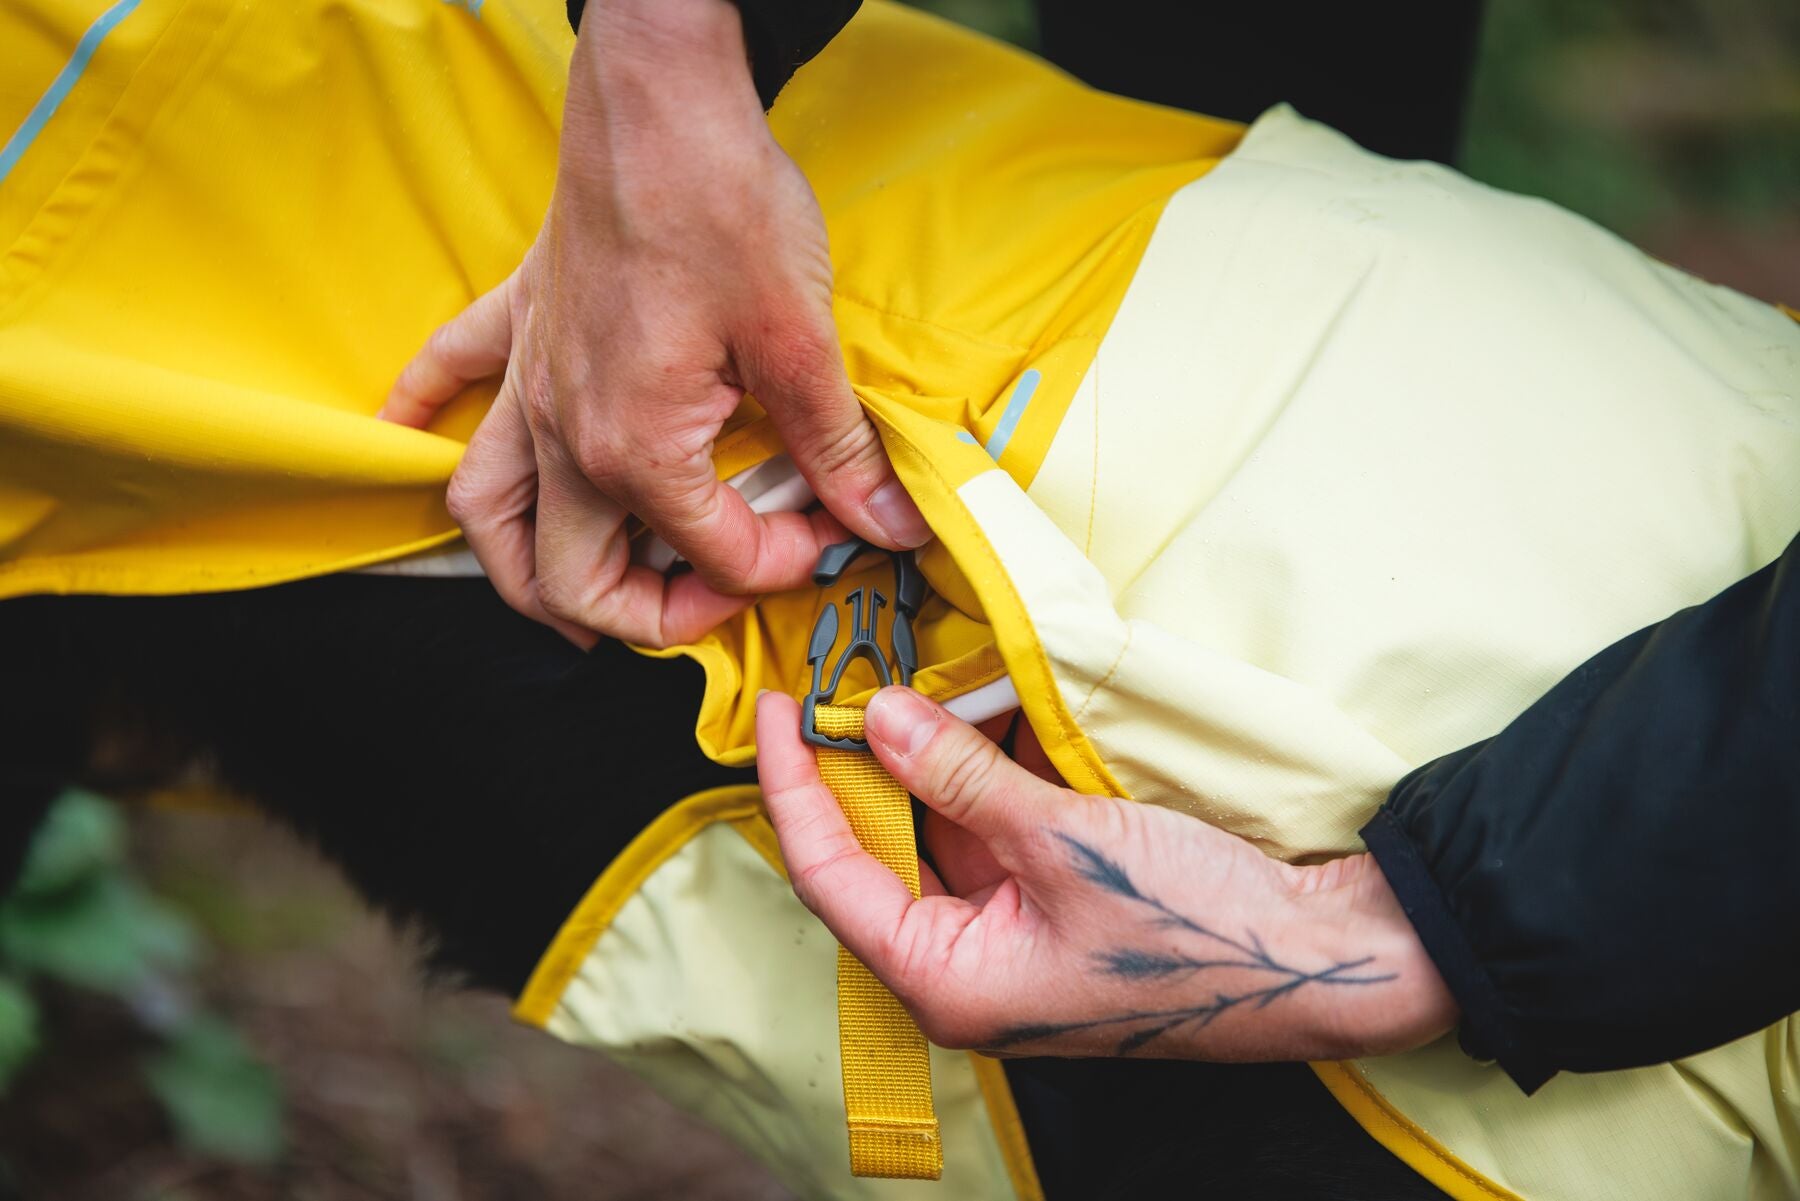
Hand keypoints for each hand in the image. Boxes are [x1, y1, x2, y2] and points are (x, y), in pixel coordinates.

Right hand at [382, 0, 927, 646]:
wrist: (658, 99)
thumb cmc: (723, 205)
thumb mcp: (799, 341)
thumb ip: (837, 450)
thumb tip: (890, 523)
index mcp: (634, 449)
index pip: (710, 557)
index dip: (782, 563)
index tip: (829, 532)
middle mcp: (564, 433)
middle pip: (568, 577)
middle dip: (642, 617)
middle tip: (711, 602)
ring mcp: (528, 381)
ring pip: (486, 514)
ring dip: (522, 570)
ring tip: (580, 596)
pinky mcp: (519, 323)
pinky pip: (445, 379)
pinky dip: (426, 419)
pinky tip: (414, 436)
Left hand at [756, 687, 1456, 1060]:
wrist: (1325, 957)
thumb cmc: (1198, 927)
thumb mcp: (1065, 840)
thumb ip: (962, 775)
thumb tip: (877, 717)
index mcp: (947, 982)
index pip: (829, 875)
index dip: (792, 786)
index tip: (776, 709)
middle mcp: (966, 969)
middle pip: (876, 854)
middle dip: (861, 763)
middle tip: (841, 676)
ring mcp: (1011, 939)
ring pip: (936, 836)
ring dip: (929, 758)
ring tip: (912, 674)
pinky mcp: (1053, 908)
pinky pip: (993, 834)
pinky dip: (985, 773)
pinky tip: (986, 707)